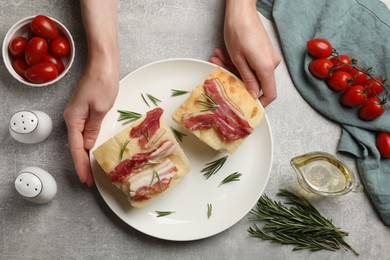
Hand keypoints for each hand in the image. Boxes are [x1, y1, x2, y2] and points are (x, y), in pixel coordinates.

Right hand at [65, 0, 118, 185]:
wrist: (103, 62)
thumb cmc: (103, 82)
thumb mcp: (100, 108)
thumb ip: (93, 129)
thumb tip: (87, 145)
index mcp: (74, 119)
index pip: (76, 148)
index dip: (81, 165)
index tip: (86, 180)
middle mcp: (72, 118)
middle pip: (76, 146)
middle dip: (83, 164)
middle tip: (90, 180)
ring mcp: (78, 114)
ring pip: (80, 140)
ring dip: (86, 155)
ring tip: (93, 171)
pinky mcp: (84, 111)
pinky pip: (85, 132)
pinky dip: (89, 143)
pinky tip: (94, 150)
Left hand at [210, 0, 280, 106]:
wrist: (241, 10)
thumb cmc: (238, 31)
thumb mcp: (238, 60)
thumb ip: (247, 80)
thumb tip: (252, 96)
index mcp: (267, 68)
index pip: (270, 94)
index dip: (258, 102)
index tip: (245, 104)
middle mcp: (271, 63)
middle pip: (256, 82)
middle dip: (236, 79)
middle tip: (220, 71)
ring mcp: (267, 57)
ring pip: (249, 72)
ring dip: (232, 67)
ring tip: (217, 58)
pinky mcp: (262, 52)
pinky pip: (250, 63)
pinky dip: (236, 61)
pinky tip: (222, 54)